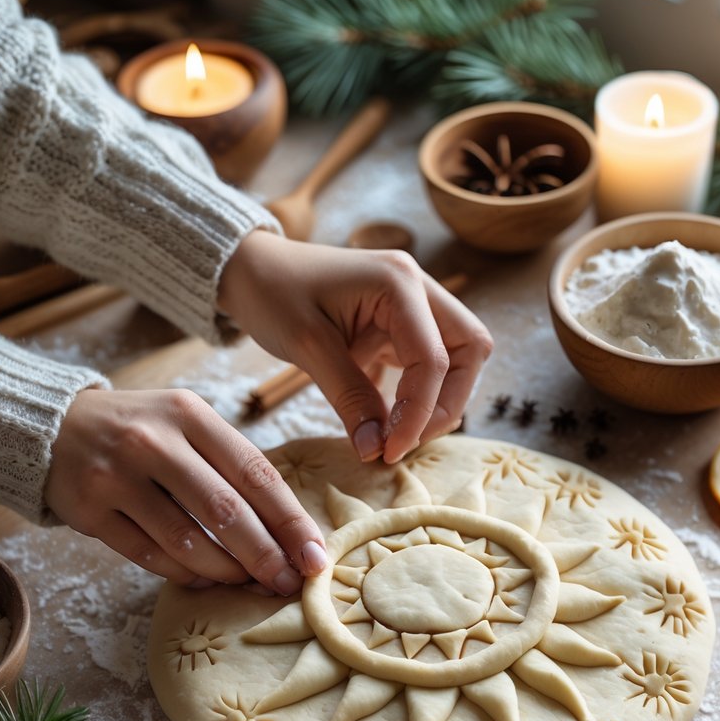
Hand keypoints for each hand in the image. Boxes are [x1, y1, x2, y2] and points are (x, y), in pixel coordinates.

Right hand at [45, 388, 327, 588]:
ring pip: (187, 541)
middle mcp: (153, 441)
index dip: (290, 521)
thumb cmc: (142, 429)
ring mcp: (116, 476)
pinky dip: (184, 574)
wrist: (54, 425)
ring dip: (227, 570)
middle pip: (225, 511)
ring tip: (248, 582)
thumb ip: (231, 464)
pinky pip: (148, 555)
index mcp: (190, 414)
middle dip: (266, 555)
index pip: (255, 473)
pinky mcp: (88, 511)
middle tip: (289, 584)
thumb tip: (289, 531)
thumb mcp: (186, 422)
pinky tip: (206, 579)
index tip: (315, 556)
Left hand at [218, 230, 493, 462]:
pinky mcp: (400, 322)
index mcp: (399, 283)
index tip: (388, 452)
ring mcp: (412, 303)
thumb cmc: (272, 293)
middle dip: (447, 403)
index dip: (419, 413)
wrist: (250, 268)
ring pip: (457, 357)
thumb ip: (349, 398)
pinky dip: (418, 393)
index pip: (434, 359)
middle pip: (469, 350)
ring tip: (397, 433)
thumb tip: (378, 449)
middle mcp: (417, 287)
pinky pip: (429, 361)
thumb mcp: (307, 347)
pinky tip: (389, 418)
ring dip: (437, 399)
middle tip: (405, 441)